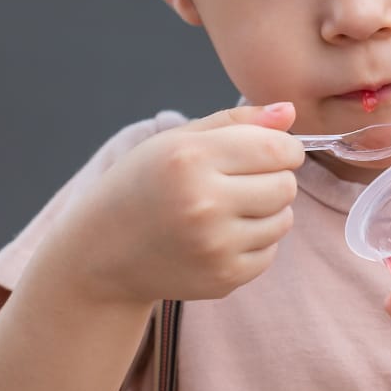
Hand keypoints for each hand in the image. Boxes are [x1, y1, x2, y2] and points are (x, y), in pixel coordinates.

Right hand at [49, 102, 304, 306]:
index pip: (278, 149)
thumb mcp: (177, 141)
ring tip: (230, 208)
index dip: (287, 149)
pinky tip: (221, 235)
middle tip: (244, 181)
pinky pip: (270, 253)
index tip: (274, 152)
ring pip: (284, 220)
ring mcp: (214, 246)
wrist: (100, 254)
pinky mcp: (222, 278)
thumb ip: (237, 121)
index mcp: (190, 159)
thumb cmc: (143, 185)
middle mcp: (203, 203)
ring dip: (268, 211)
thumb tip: (290, 112)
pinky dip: (255, 242)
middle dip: (276, 179)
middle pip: (286, 186)